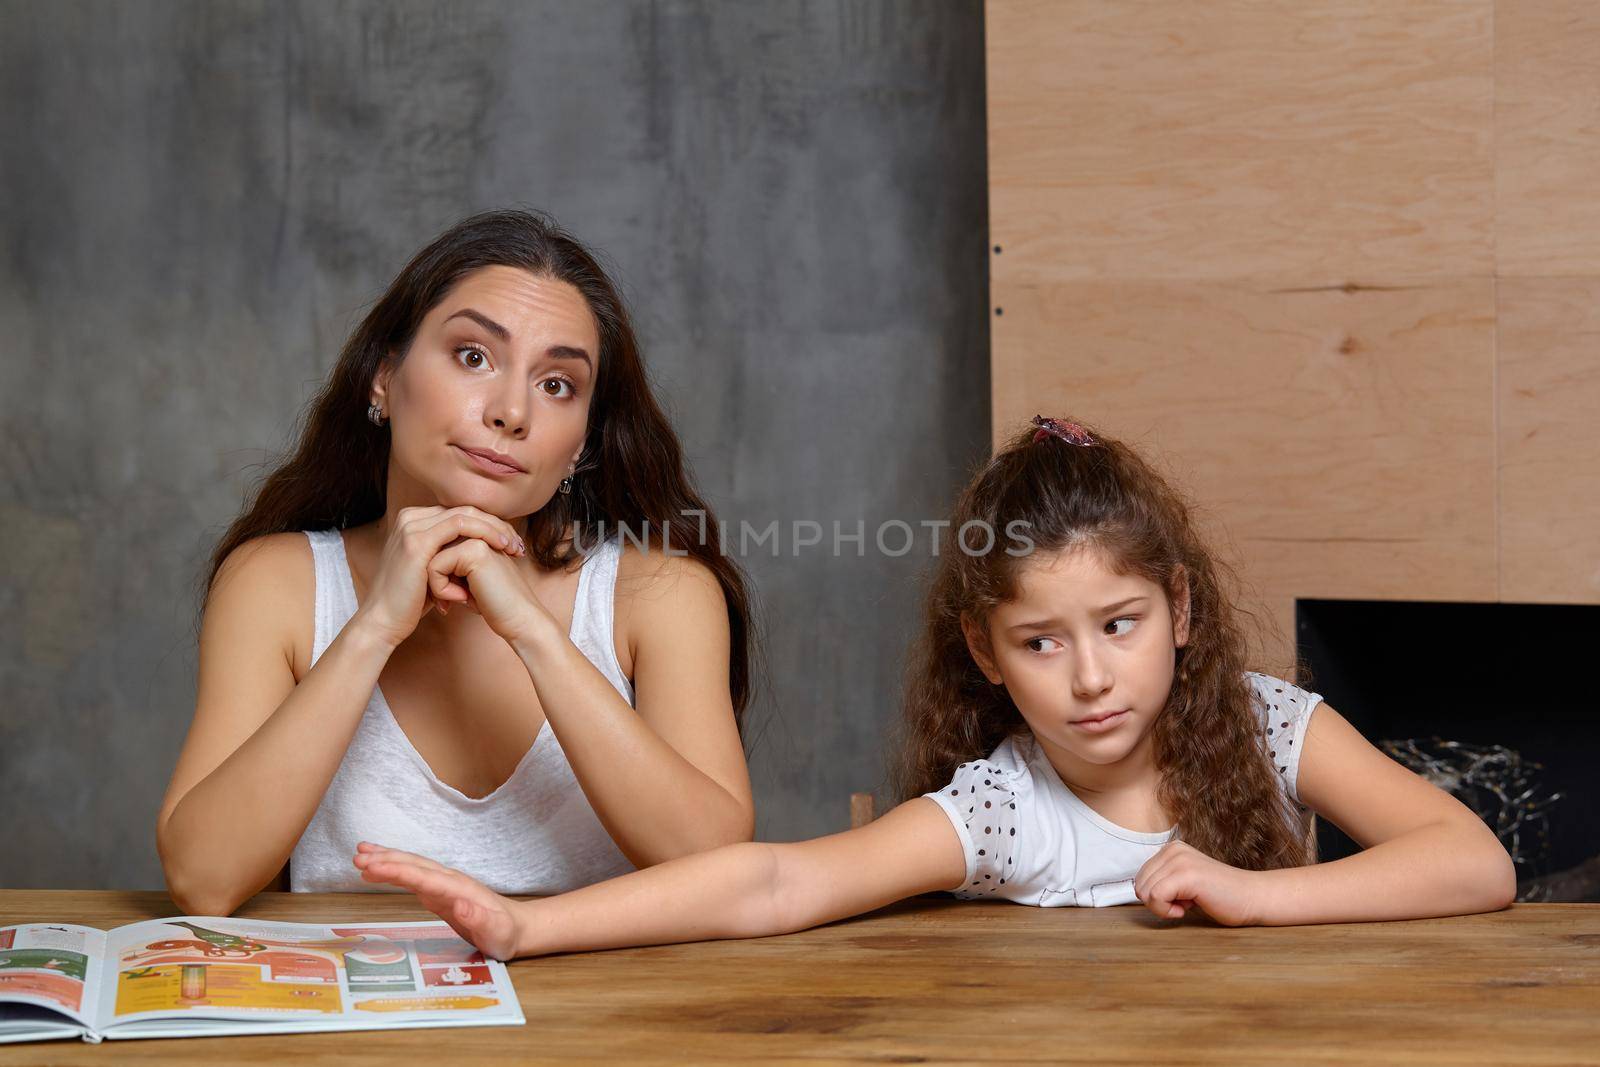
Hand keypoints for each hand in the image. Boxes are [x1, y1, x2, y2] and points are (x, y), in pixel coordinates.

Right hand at [351, 506, 525, 647]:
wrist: (384, 621)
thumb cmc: (411, 601)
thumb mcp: (434, 570)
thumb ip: (450, 554)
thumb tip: (481, 549)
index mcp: (414, 521)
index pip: (461, 513)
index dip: (489, 525)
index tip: (511, 543)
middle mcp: (410, 518)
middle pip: (466, 510)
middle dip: (497, 525)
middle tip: (518, 544)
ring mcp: (411, 527)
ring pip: (466, 514)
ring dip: (495, 529)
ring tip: (513, 547)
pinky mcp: (417, 542)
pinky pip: (460, 526)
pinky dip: (484, 534)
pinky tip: (499, 548)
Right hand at [352, 842, 523, 960]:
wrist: (518, 928)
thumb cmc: (506, 933)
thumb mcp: (496, 932)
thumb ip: (480, 919)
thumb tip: (461, 906)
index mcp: (458, 889)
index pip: (422, 876)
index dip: (396, 871)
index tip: (371, 867)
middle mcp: (449, 881)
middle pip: (413, 865)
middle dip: (385, 860)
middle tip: (356, 857)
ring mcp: (444, 884)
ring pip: (411, 867)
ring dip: (386, 860)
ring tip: (359, 854)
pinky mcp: (439, 892)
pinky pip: (412, 877)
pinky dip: (394, 871)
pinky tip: (377, 870)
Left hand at [425, 533, 558, 645]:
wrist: (518, 619)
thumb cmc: (493, 603)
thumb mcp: (464, 578)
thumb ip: (448, 562)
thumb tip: (419, 560)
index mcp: (476, 534)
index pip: (436, 548)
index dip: (437, 574)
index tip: (455, 595)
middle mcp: (476, 531)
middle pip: (430, 551)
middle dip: (435, 579)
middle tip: (452, 601)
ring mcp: (476, 537)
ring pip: (430, 558)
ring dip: (438, 585)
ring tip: (459, 600)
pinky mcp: (473, 550)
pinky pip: (434, 567)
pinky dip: (442, 589)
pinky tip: (463, 599)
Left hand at [1132, 840, 1264, 925]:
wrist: (1252, 897)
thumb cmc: (1220, 895)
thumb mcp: (1183, 882)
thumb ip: (1163, 880)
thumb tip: (1138, 891)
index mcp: (1171, 849)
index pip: (1141, 877)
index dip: (1156, 897)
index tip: (1180, 899)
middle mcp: (1172, 849)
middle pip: (1139, 885)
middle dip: (1158, 903)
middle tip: (1185, 902)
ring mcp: (1179, 860)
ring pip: (1145, 892)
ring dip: (1165, 907)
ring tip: (1189, 903)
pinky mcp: (1186, 875)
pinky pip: (1155, 898)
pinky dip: (1167, 911)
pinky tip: (1188, 909)